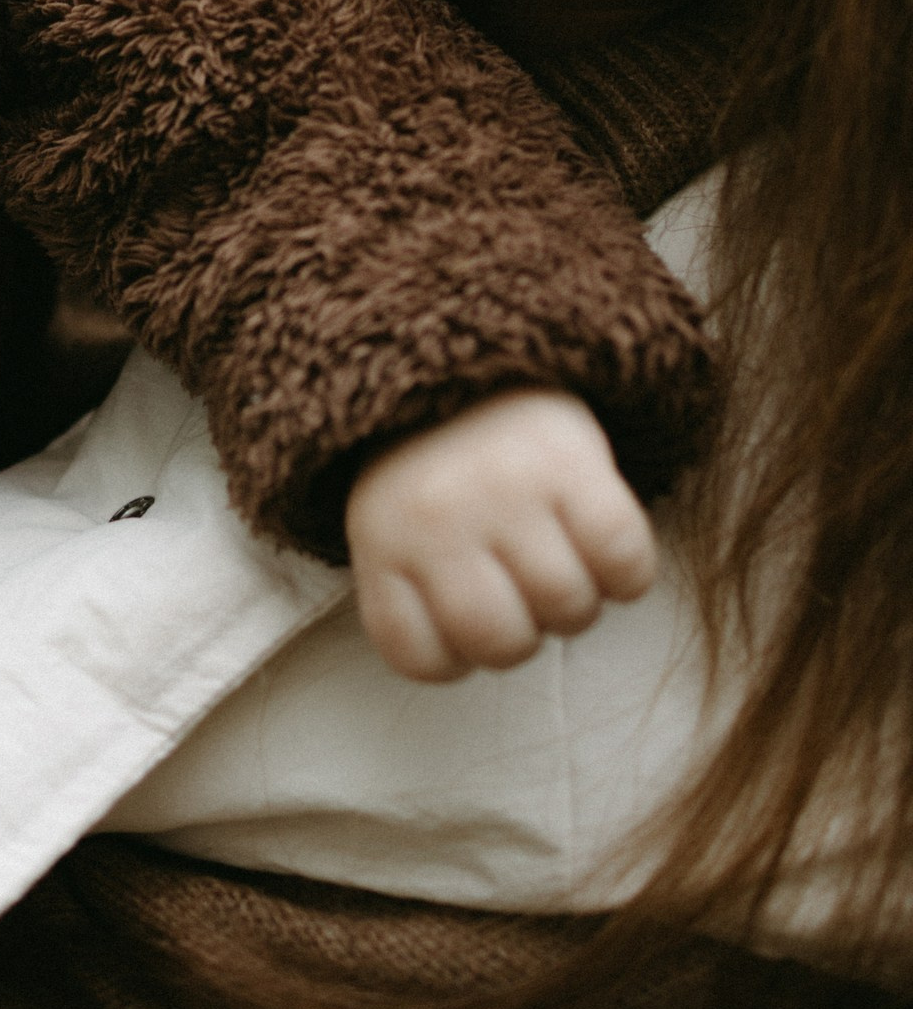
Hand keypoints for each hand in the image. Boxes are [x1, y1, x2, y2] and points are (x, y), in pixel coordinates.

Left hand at [346, 389, 657, 682]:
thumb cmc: (441, 463)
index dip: (454, 653)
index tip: (461, 612)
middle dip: (525, 630)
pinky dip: (627, 571)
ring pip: (568, 610)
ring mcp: (504, 489)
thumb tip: (466, 658)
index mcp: (381, 536)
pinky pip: (625, 566)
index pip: (417, 656)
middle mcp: (435, 516)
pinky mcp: (571, 464)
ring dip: (576, 597)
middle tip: (521, 582)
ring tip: (557, 550)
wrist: (478, 350)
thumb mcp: (395, 519)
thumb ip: (416, 592)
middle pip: (502, 644)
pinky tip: (599, 538)